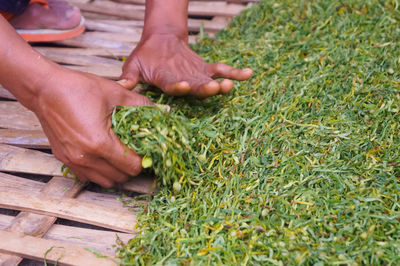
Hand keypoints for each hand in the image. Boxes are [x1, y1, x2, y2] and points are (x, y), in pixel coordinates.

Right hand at [33, 67, 152, 186]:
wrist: (44, 88)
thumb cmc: (78, 88)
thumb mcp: (114, 93)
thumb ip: (141, 104)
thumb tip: (163, 112)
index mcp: (99, 143)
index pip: (131, 167)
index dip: (143, 160)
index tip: (147, 150)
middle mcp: (85, 158)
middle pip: (120, 178)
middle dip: (133, 167)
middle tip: (137, 152)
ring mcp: (72, 161)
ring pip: (104, 181)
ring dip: (117, 172)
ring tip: (122, 155)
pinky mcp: (64, 159)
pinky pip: (88, 177)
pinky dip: (100, 172)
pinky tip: (104, 156)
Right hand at [119, 33, 252, 98]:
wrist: (160, 45)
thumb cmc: (145, 58)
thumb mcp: (133, 66)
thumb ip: (130, 77)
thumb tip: (121, 87)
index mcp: (168, 84)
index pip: (173, 88)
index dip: (179, 88)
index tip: (183, 87)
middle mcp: (186, 84)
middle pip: (197, 90)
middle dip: (206, 91)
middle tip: (215, 89)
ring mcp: (198, 78)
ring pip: (211, 83)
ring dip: (221, 85)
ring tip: (230, 84)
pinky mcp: (207, 70)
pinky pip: (223, 71)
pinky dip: (236, 73)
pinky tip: (248, 73)